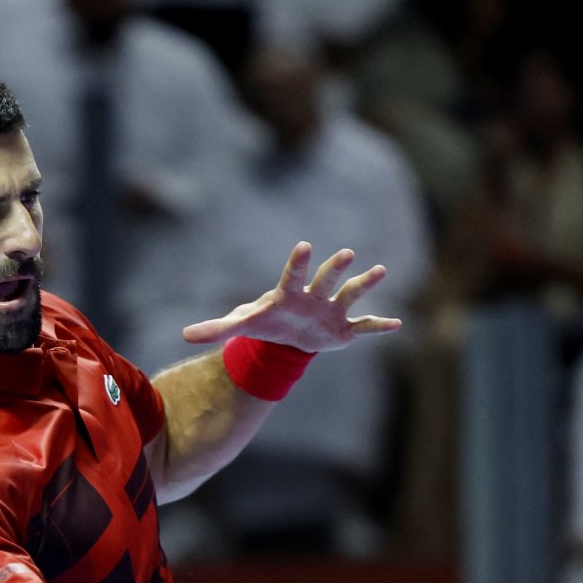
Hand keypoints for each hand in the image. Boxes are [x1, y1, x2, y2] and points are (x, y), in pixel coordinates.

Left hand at [180, 241, 401, 352]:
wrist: (286, 335)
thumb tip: (185, 334)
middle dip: (335, 268)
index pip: (293, 274)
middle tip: (346, 254)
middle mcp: (314, 295)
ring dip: (365, 284)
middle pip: (325, 279)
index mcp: (290, 292)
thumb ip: (216, 328)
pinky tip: (397, 324)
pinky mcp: (343, 329)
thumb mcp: (241, 324)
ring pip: (350, 294)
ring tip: (381, 271)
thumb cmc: (265, 321)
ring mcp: (331, 310)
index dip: (298, 262)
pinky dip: (379, 326)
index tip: (304, 246)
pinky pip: (363, 325)